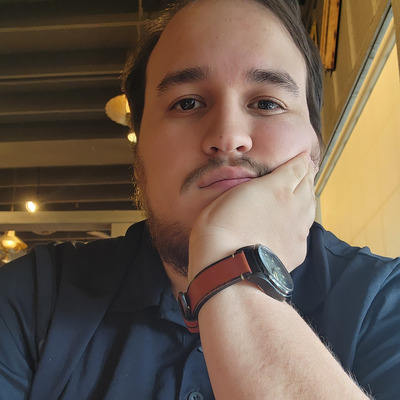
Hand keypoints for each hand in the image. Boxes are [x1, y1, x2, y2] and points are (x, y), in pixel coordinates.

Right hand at [188, 153, 315, 280]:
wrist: (231, 265)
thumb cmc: (219, 228)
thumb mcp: (229, 195)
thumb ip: (250, 188)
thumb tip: (259, 188)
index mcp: (276, 187)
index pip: (297, 168)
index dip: (301, 161)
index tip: (303, 157)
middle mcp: (293, 205)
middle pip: (308, 185)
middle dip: (308, 176)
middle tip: (307, 170)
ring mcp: (298, 229)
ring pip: (311, 207)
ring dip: (309, 197)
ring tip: (307, 191)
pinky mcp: (298, 250)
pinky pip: (305, 230)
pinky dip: (304, 221)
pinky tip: (298, 222)